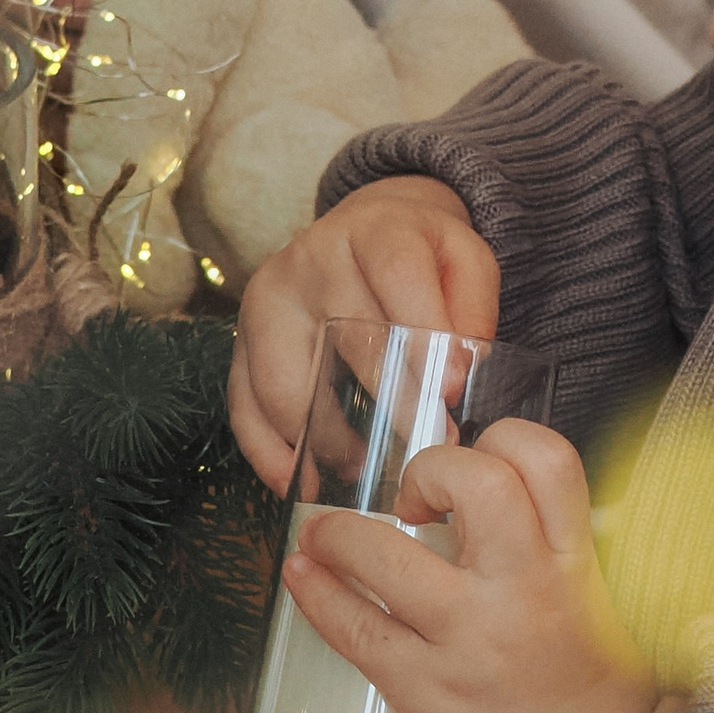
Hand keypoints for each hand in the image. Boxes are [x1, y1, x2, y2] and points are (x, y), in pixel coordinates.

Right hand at [227, 177, 500, 494]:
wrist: (367, 229)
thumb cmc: (421, 254)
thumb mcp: (464, 257)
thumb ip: (472, 305)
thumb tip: (460, 371)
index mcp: (372, 229)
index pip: (396, 274)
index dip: (424, 333)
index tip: (451, 391)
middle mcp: (309, 259)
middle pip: (343, 336)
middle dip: (391, 402)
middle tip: (427, 446)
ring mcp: (268, 301)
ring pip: (285, 382)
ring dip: (326, 438)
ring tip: (368, 470)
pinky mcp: (241, 341)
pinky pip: (243, 405)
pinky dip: (267, 454)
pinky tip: (300, 484)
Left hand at [286, 416, 682, 712]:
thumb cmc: (595, 685)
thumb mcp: (594, 593)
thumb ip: (549, 538)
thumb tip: (486, 486)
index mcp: (575, 561)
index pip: (548, 460)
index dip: (504, 437)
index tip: (476, 458)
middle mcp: (525, 591)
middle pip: (475, 483)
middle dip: (429, 469)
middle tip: (411, 497)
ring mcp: (471, 643)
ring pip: (389, 557)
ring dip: (341, 535)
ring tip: (321, 535)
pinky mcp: (428, 693)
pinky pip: (357, 632)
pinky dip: (319, 596)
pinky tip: (302, 577)